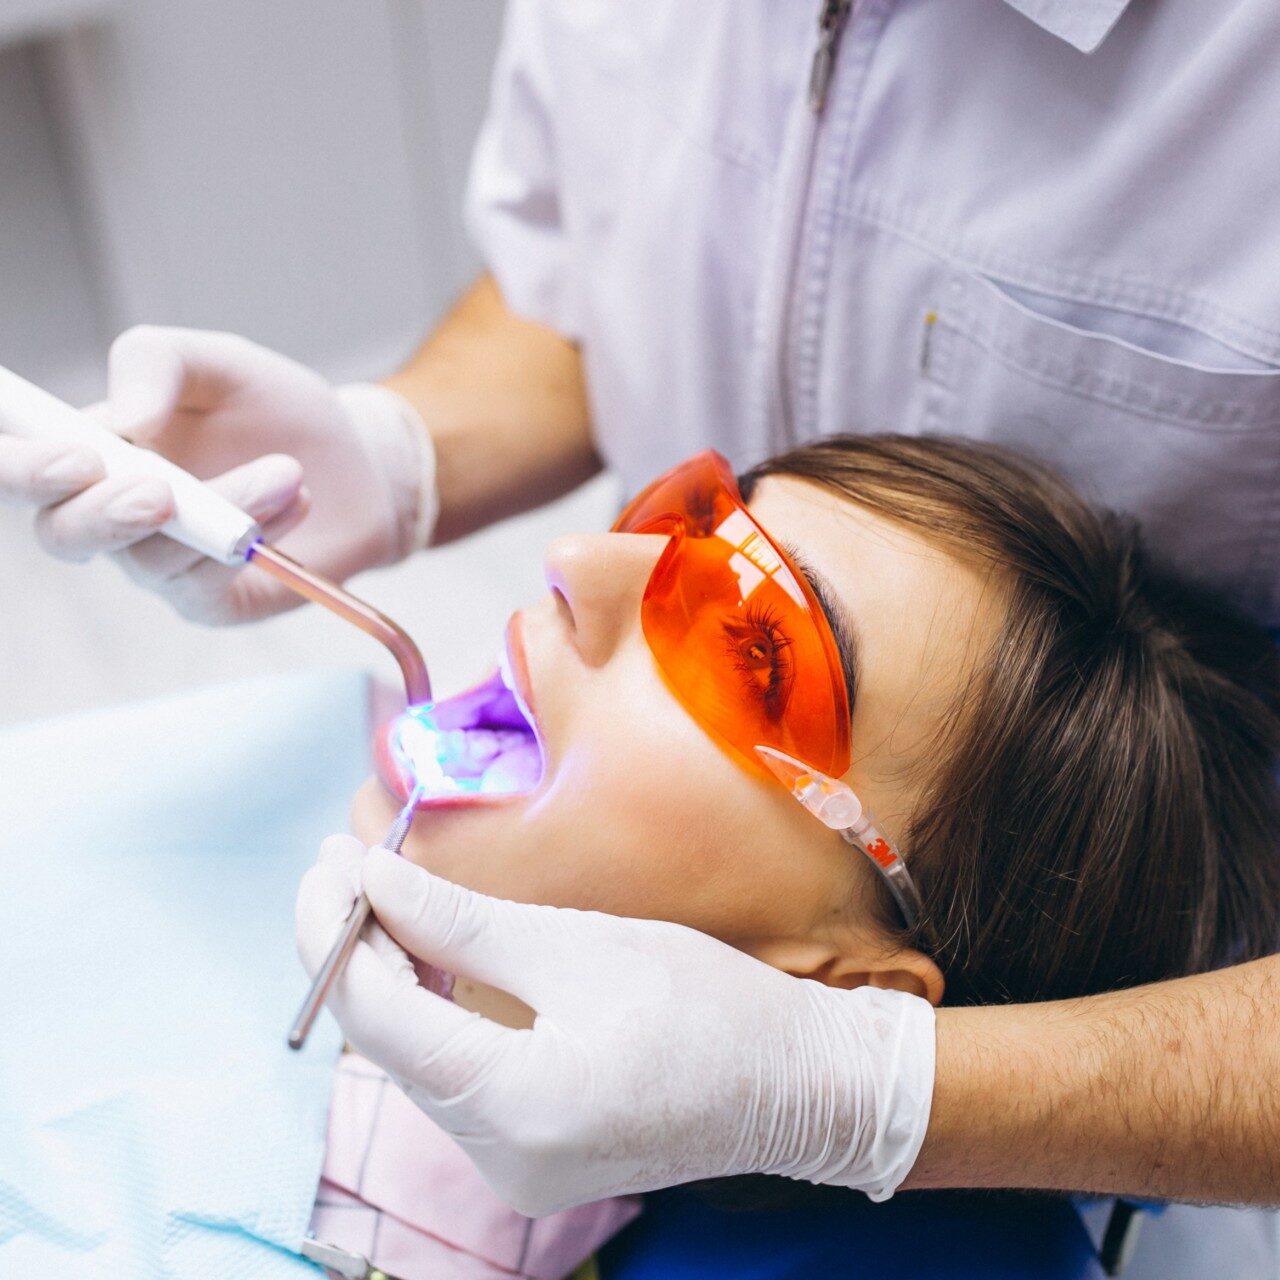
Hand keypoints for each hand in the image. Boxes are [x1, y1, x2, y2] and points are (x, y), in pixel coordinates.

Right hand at [0, 327, 436, 622]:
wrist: (359, 462)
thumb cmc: (275, 410)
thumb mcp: (218, 362)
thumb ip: (156, 365)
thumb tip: (122, 422)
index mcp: (92, 449)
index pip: (20, 466)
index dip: (21, 469)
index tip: (77, 457)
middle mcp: (110, 513)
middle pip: (63, 534)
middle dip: (103, 515)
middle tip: (159, 491)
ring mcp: (159, 564)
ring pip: (153, 556)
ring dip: (222, 509)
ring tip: (288, 471)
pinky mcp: (210, 601)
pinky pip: (206, 585)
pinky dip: (253, 538)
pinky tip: (298, 500)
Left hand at [296, 837, 935, 1216]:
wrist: (796, 1085)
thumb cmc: (708, 1006)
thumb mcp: (581, 946)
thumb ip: (463, 923)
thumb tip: (374, 880)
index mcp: (513, 1106)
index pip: (378, 1017)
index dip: (336, 933)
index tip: (327, 861)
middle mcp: (498, 1158)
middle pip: (388, 1043)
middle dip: (356, 950)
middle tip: (343, 862)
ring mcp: (512, 1168)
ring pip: (416, 1061)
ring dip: (389, 979)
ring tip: (374, 894)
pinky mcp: (530, 1156)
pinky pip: (454, 1079)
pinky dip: (431, 1014)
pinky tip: (423, 956)